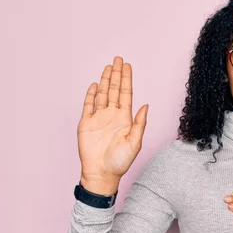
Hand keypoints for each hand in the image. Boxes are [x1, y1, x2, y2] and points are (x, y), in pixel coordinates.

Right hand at [77, 56, 148, 186]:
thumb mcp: (135, 142)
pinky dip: (90, 95)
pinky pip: (87, 105)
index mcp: (125, 119)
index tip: (127, 66)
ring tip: (108, 67)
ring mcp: (98, 118)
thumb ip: (140, 123)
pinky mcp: (86, 123)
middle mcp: (112, 115)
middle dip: (116, 74)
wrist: (102, 173)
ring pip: (101, 94)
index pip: (126, 94)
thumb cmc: (120, 161)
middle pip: (114, 90)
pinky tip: (94, 84)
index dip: (127, 80)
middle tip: (118, 59)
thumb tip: (146, 105)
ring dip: (104, 80)